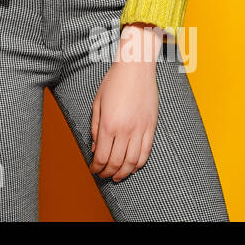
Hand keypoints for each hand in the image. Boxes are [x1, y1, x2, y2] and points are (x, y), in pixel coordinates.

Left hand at [89, 23, 161, 181]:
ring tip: (116, 176)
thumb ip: (94, 128)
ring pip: (132, 162)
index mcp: (108, 124)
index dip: (96, 167)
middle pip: (116, 162)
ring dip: (123, 173)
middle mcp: (125, 130)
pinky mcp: (151, 127)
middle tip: (103, 175)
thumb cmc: (113, 82)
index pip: (102, 156)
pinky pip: (146, 152)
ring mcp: (140, 129)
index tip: (93, 169)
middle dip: (107, 173)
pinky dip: (138, 164)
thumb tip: (94, 148)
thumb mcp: (97, 103)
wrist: (136, 68)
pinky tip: (132, 167)